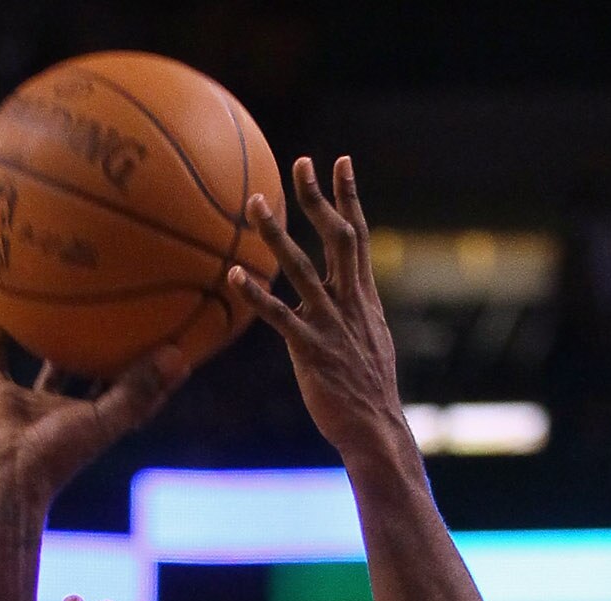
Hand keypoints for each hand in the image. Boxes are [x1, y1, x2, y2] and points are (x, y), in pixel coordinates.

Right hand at [0, 316, 186, 503]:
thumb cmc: (58, 454)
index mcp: (97, 421)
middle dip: (107, 350)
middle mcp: (68, 412)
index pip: (131, 393)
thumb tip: (179, 357)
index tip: (173, 342)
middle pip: (92, 376)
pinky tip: (2, 304)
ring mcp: (33, 405)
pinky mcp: (1, 398)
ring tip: (68, 300)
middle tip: (124, 311)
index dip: (151, 372)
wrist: (5, 476)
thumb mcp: (104, 418)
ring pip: (48, 366)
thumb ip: (139, 389)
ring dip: (55, 339)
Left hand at [227, 156, 405, 462]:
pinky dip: (257, 294)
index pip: (358, 236)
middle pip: (335, 238)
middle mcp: (349, 303)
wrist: (375, 428)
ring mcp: (330, 324)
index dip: (349, 197)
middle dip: (318, 199)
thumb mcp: (369, 344)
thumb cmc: (368, 392)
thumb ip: (354, 316)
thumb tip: (345, 303)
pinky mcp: (311, 350)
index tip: (340, 162)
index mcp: (364, 298)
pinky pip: (279, 317)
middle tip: (300, 162)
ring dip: (277, 234)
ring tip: (255, 204)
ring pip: (302, 269)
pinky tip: (235, 274)